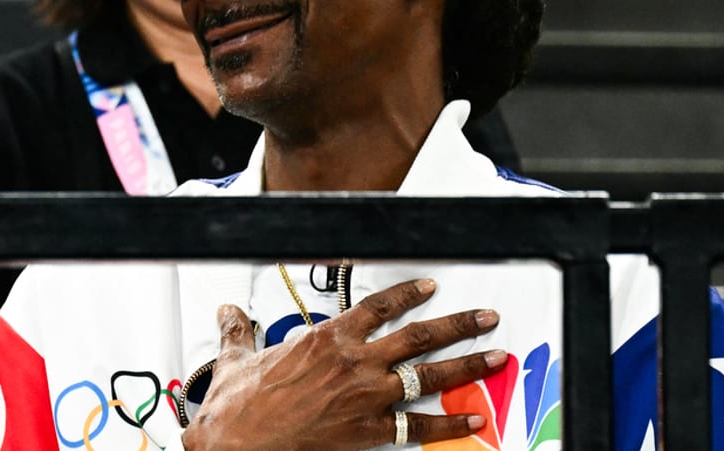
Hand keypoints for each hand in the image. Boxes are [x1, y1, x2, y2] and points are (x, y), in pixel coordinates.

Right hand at [182, 278, 505, 449]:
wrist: (238, 442)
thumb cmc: (239, 406)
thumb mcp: (236, 359)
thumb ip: (237, 331)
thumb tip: (228, 312)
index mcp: (326, 338)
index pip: (377, 305)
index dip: (408, 294)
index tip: (429, 288)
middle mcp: (354, 362)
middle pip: (419, 335)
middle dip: (458, 324)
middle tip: (486, 317)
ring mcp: (366, 396)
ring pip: (429, 374)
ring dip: (467, 363)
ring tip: (496, 354)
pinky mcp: (368, 432)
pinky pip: (419, 427)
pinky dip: (450, 424)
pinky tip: (473, 419)